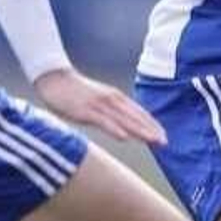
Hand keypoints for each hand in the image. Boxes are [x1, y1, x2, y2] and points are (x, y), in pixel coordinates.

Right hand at [34, 67, 167, 146]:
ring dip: (140, 131)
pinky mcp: (86, 110)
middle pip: (136, 117)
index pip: (139, 113)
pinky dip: (115, 129)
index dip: (152, 125)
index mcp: (116, 98)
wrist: (54, 78)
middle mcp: (112, 100)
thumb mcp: (98, 99)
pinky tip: (125, 137)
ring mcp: (99, 105)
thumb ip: (112, 110)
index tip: (164, 136)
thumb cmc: (75, 92)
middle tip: (166, 142)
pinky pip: (103, 121)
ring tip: (153, 140)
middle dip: (151, 130)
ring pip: (124, 120)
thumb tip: (124, 126)